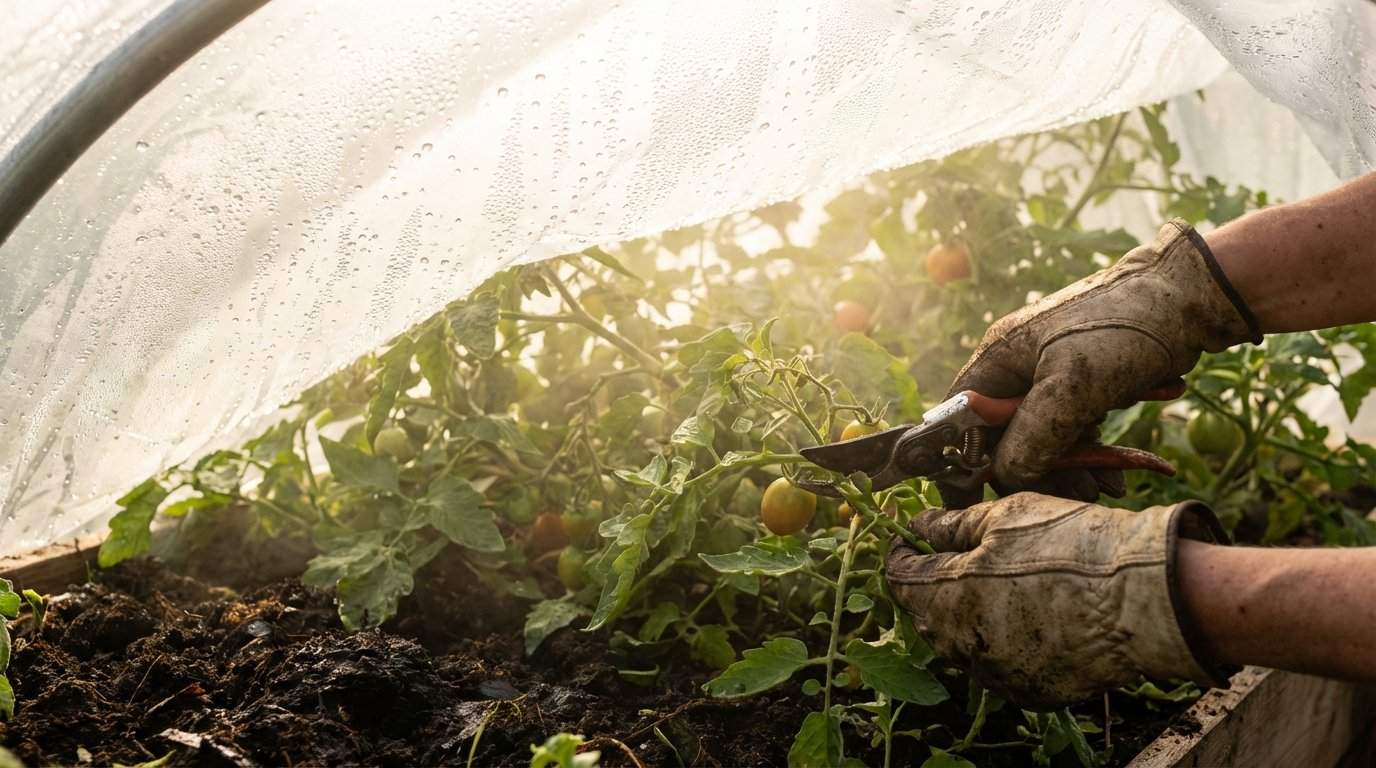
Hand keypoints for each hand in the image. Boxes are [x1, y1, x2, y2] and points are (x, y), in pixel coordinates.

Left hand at [885, 492, 1232, 708]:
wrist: (1143, 596)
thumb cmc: (1071, 546)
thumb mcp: (1004, 517)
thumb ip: (951, 524)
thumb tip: (918, 525)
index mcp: (944, 598)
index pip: (898, 576)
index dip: (903, 550)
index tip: (915, 534)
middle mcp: (961, 646)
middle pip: (928, 612)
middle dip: (937, 581)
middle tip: (967, 550)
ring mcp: (997, 674)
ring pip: (965, 639)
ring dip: (972, 611)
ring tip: (1010, 577)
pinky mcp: (1032, 691)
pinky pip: (1004, 662)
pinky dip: (1008, 638)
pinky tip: (1037, 608)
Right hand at [941, 220, 1259, 505]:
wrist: (1194, 297)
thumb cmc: (1125, 329)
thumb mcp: (1072, 386)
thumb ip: (1031, 435)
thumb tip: (1005, 475)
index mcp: (998, 356)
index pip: (961, 418)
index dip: (972, 457)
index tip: (998, 489)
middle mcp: (1018, 365)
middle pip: (1006, 435)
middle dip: (1039, 469)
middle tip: (1076, 493)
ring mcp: (1052, 374)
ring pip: (1045, 437)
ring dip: (1074, 467)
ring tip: (1107, 488)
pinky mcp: (1085, 383)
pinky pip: (1076, 428)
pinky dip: (1096, 451)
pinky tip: (1120, 470)